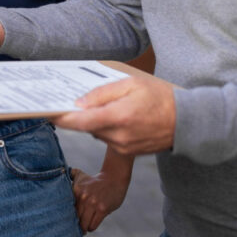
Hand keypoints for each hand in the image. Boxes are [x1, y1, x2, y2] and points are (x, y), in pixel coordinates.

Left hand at [52, 76, 176, 155]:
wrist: (187, 122)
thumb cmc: (161, 97)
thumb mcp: (131, 84)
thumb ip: (103, 93)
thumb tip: (79, 103)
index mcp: (118, 117)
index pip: (81, 122)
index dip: (62, 118)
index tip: (48, 112)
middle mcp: (118, 136)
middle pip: (87, 128)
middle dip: (79, 116)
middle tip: (71, 101)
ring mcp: (124, 147)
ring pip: (97, 133)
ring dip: (95, 121)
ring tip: (105, 106)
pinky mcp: (128, 152)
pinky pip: (109, 139)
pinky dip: (107, 128)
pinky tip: (118, 117)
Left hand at [70, 164, 129, 232]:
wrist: (114, 178)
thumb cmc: (95, 181)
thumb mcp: (80, 175)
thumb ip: (70, 175)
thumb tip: (59, 173)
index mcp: (76, 190)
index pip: (67, 210)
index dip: (68, 217)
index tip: (69, 221)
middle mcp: (83, 197)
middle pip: (75, 218)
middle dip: (76, 225)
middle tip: (77, 228)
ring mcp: (93, 203)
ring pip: (84, 224)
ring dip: (84, 228)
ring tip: (84, 229)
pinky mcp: (102, 209)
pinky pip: (93, 225)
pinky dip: (91, 228)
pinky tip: (91, 226)